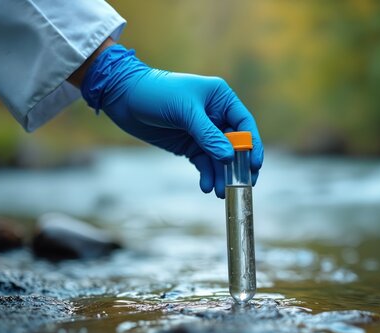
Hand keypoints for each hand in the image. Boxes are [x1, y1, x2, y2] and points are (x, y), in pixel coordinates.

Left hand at [81, 45, 262, 197]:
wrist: (124, 97)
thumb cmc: (157, 93)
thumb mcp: (185, 111)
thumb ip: (208, 135)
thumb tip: (228, 157)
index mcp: (221, 98)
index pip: (244, 124)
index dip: (252, 145)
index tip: (255, 165)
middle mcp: (215, 115)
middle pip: (236, 144)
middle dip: (239, 165)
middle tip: (245, 185)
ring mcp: (202, 132)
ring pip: (220, 158)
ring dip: (222, 175)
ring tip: (220, 193)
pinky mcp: (189, 145)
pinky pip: (204, 162)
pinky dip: (206, 175)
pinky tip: (206, 186)